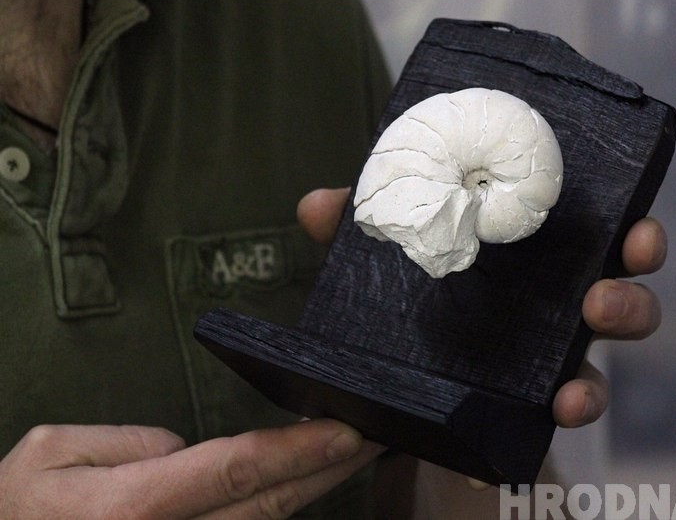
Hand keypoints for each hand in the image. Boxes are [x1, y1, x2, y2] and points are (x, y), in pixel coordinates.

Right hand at [0, 420, 382, 518]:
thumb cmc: (15, 514)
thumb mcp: (51, 454)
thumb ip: (128, 444)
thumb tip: (184, 452)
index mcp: (134, 509)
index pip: (237, 468)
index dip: (300, 448)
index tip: (348, 428)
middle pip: (270, 505)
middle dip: (328, 470)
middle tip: (375, 436)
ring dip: (312, 493)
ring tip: (350, 455)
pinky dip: (277, 513)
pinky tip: (301, 489)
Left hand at [299, 188, 665, 427]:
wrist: (403, 369)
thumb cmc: (417, 287)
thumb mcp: (393, 251)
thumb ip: (365, 225)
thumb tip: (319, 204)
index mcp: (539, 255)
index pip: (600, 237)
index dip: (632, 232)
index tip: (636, 226)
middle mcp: (556, 304)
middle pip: (622, 298)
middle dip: (630, 298)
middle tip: (602, 296)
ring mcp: (548, 356)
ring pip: (601, 367)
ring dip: (595, 381)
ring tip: (571, 389)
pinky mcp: (531, 401)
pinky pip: (557, 413)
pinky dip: (553, 421)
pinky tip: (539, 425)